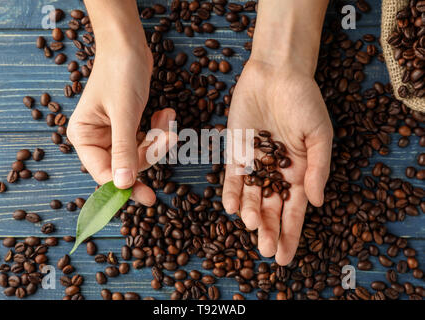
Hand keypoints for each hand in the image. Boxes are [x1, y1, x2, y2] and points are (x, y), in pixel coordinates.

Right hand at [67, 42, 175, 205]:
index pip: (103, 173)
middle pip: (127, 166)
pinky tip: (166, 114)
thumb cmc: (120, 73)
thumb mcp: (124, 114)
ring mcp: (113, 134)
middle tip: (169, 138)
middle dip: (151, 153)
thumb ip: (123, 151)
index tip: (148, 197)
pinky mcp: (128, 127)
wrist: (129, 45)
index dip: (125, 186)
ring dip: (159, 139)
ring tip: (169, 118)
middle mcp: (96, 139)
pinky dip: (159, 130)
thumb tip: (122, 185)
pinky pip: (147, 140)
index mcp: (84, 137)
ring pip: (141, 154)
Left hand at [223, 59, 332, 264]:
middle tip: (265, 250)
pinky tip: (231, 208)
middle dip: (269, 231)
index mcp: (300, 173)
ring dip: (251, 214)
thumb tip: (316, 203)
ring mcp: (255, 164)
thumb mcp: (319, 135)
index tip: (284, 257)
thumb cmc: (304, 101)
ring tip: (251, 227)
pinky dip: (232, 193)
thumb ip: (318, 169)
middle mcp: (276, 174)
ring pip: (251, 197)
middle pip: (271, 209)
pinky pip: (232, 178)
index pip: (295, 211)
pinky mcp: (236, 152)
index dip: (290, 235)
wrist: (277, 74)